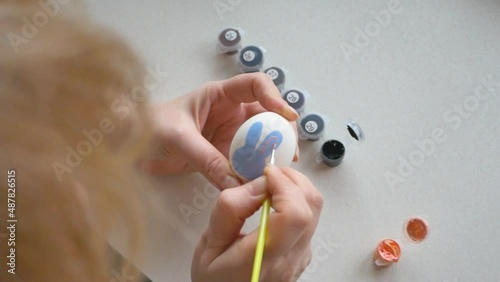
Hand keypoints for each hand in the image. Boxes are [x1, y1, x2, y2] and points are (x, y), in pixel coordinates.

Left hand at [142, 73, 298, 189]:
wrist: (127, 147)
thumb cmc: (147, 128)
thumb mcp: (178, 139)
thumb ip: (207, 159)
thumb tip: (236, 185)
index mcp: (220, 95)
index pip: (255, 85)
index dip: (274, 97)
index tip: (286, 117)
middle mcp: (230, 113)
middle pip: (267, 116)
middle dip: (281, 131)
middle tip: (289, 153)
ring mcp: (229, 136)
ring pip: (260, 141)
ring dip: (271, 154)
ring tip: (280, 171)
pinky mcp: (223, 156)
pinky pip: (245, 162)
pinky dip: (254, 172)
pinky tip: (259, 183)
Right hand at [191, 165, 323, 281]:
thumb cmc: (214, 279)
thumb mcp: (207, 244)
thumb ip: (231, 210)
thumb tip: (259, 183)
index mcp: (264, 257)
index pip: (295, 214)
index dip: (285, 185)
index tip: (266, 173)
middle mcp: (291, 259)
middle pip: (312, 207)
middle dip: (294, 179)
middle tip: (270, 173)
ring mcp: (301, 259)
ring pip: (315, 212)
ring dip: (297, 189)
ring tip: (270, 186)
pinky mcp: (303, 257)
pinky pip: (310, 221)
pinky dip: (297, 202)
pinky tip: (274, 204)